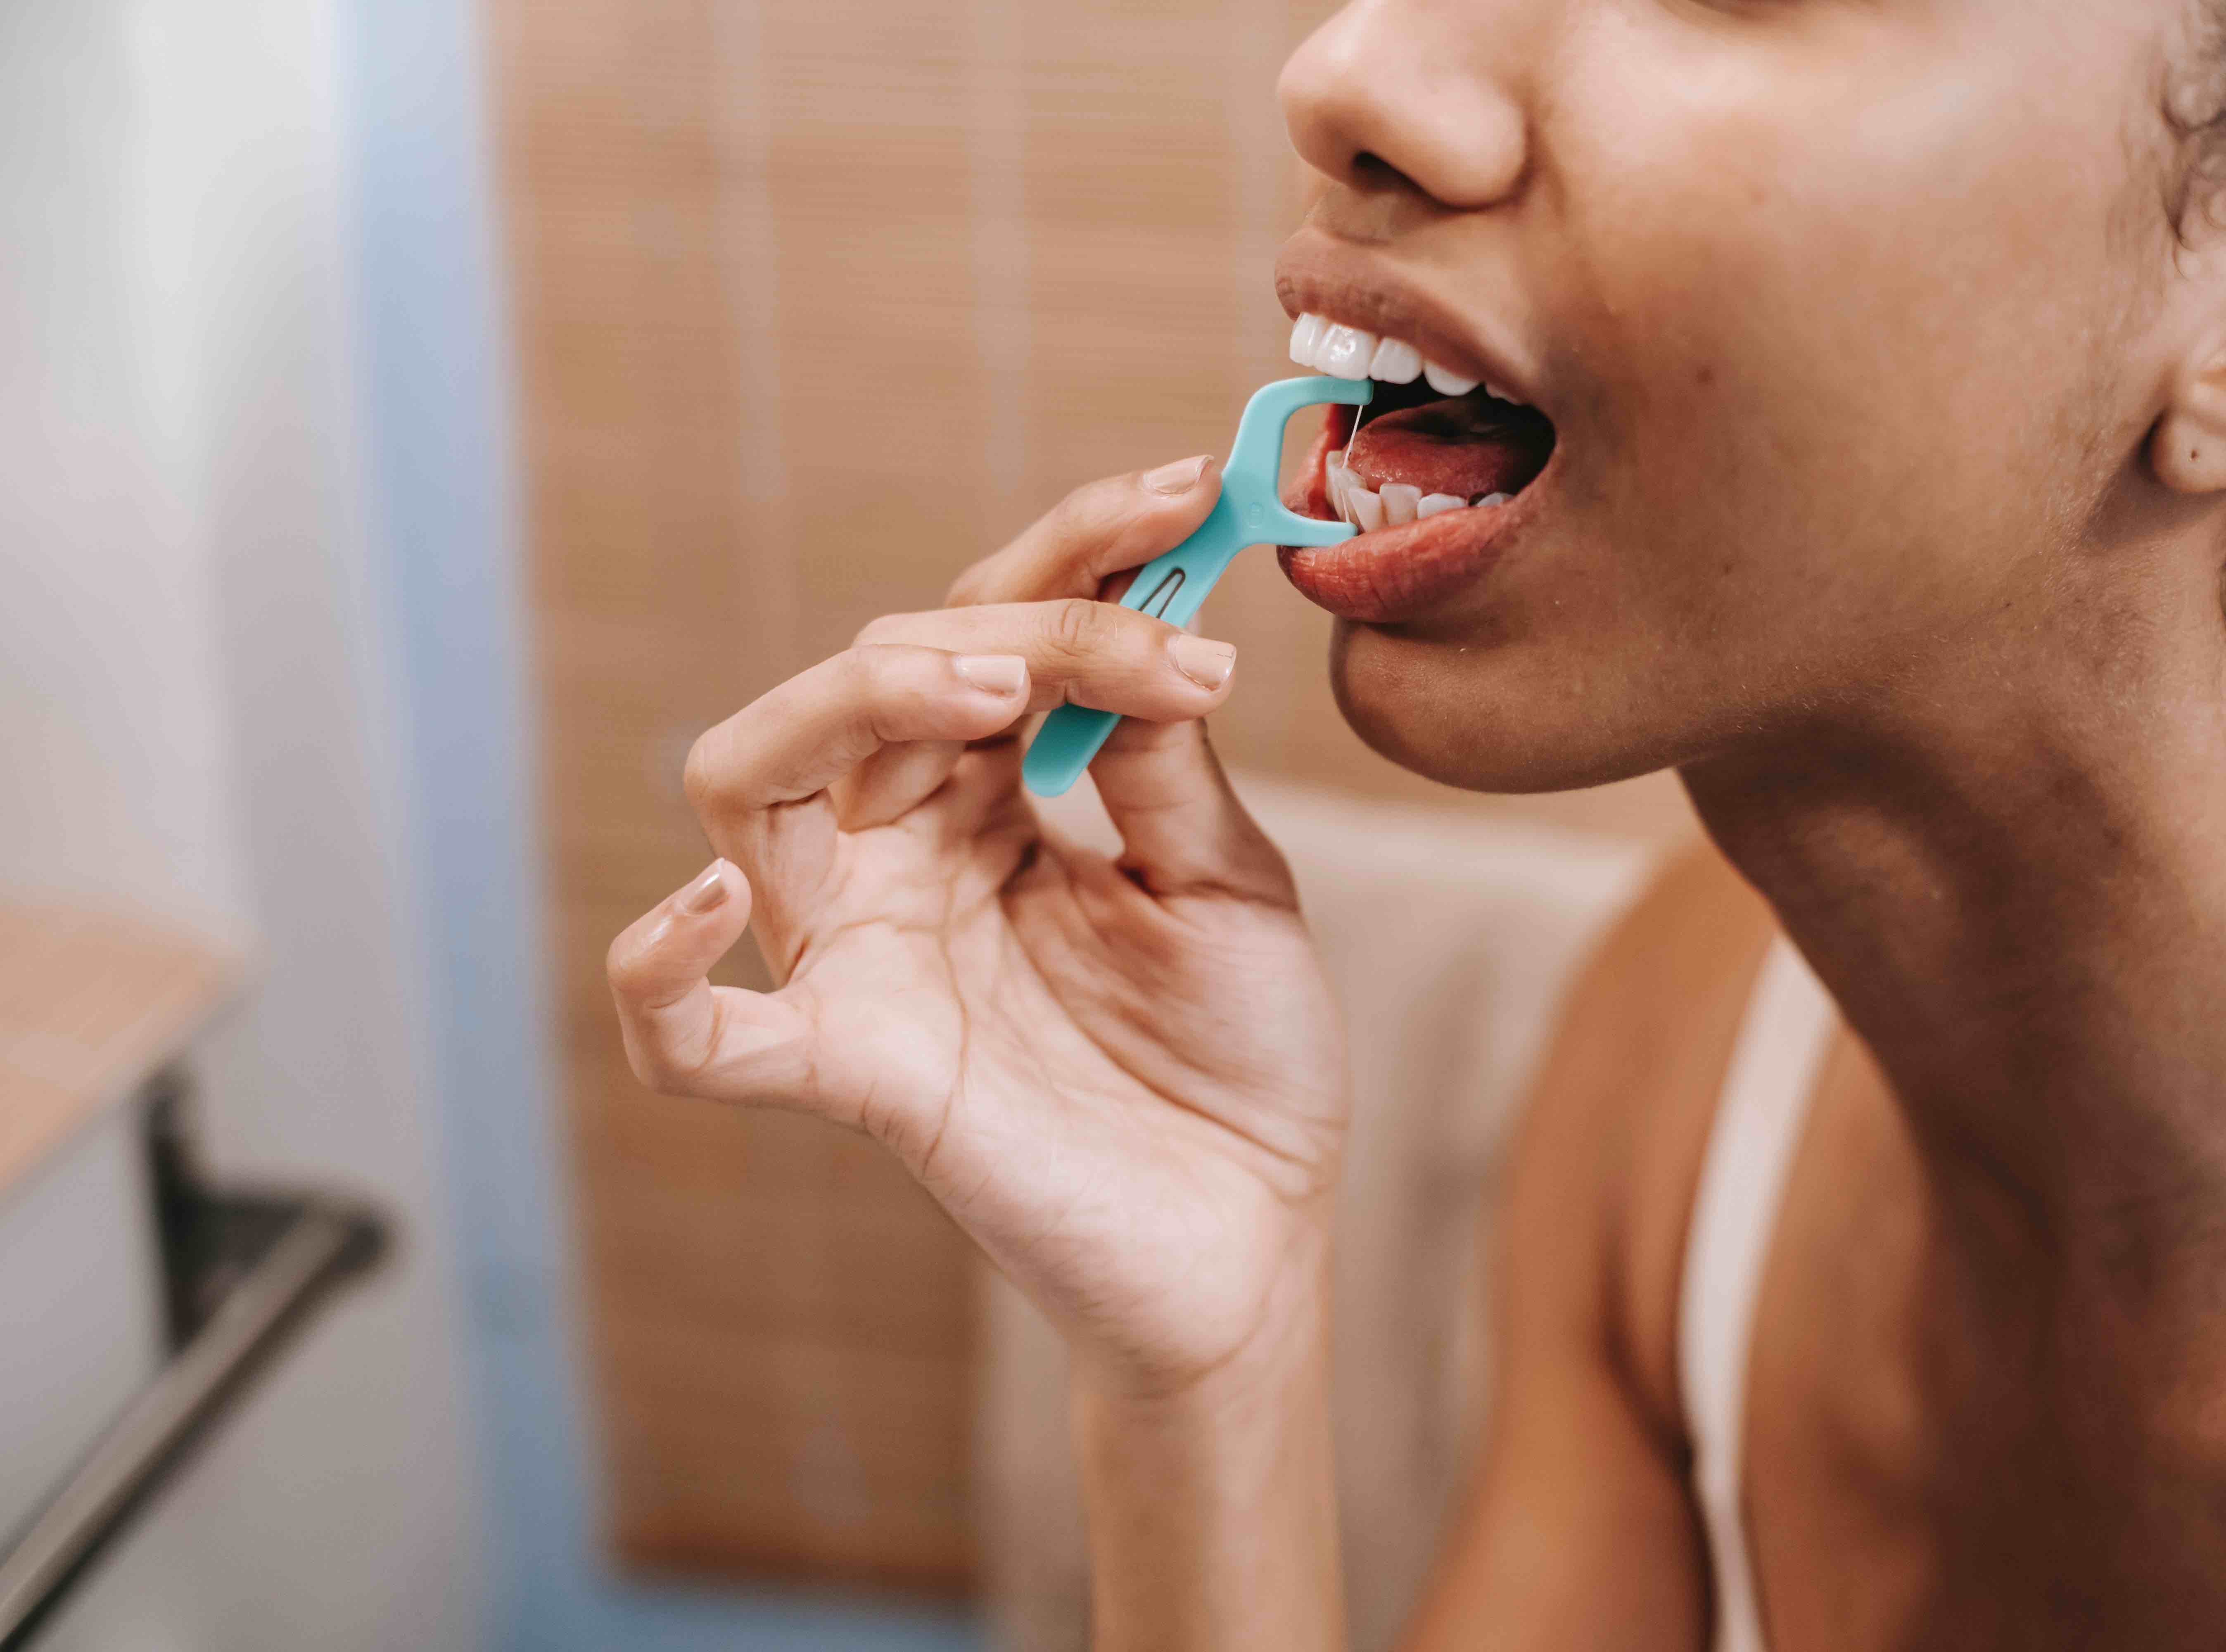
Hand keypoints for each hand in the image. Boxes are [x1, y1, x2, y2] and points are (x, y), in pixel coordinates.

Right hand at [607, 458, 1348, 1389]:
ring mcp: (863, 955)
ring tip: (994, 690)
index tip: (1185, 491)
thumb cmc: (1239, 1058)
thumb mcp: (1226, 879)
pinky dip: (663, 973)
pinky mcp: (853, 1069)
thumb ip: (1157, 757)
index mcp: (997, 797)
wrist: (1258, 1233)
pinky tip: (707, 906)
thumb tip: (1136, 622)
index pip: (991, 628)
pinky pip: (698, 1036)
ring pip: (753, 780)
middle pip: (876, 672)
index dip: (1078, 548)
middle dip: (1018, 622)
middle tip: (1163, 648)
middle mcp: (906, 853)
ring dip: (857, 699)